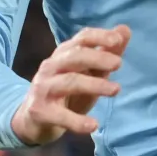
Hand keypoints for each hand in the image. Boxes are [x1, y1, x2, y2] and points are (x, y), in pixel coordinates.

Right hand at [12, 25, 128, 144]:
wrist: (32, 119)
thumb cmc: (65, 93)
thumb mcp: (88, 73)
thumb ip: (106, 55)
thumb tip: (125, 30)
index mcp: (63, 54)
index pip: (81, 39)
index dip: (99, 37)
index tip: (118, 40)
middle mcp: (51, 67)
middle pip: (74, 56)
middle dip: (97, 58)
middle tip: (118, 63)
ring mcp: (44, 88)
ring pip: (69, 82)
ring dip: (94, 85)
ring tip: (115, 90)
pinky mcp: (40, 111)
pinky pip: (60, 115)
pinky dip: (77, 121)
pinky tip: (94, 125)